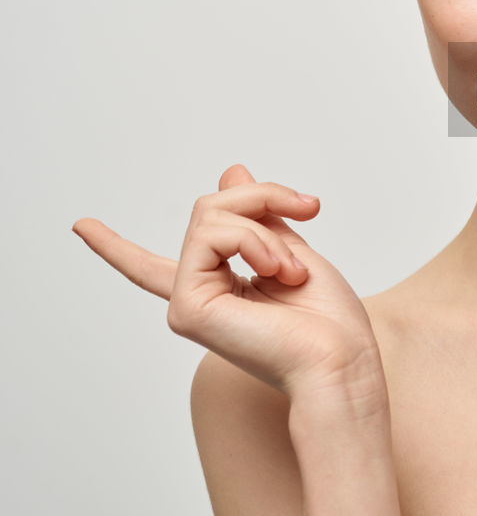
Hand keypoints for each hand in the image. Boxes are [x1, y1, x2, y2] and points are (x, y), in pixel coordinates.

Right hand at [72, 164, 383, 396]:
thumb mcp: (293, 250)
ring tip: (292, 269)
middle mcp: (196, 295)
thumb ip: (259, 217)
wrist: (339, 360)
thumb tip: (231, 173)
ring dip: (266, 228)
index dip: (116, 248)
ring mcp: (187, 301)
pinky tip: (276, 272)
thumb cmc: (327, 320)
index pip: (152, 266)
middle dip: (264, 197)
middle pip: (210, 210)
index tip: (81, 226)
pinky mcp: (187, 306)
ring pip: (212, 217)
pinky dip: (254, 241)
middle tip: (308, 209)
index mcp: (219, 287)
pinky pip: (212, 236)